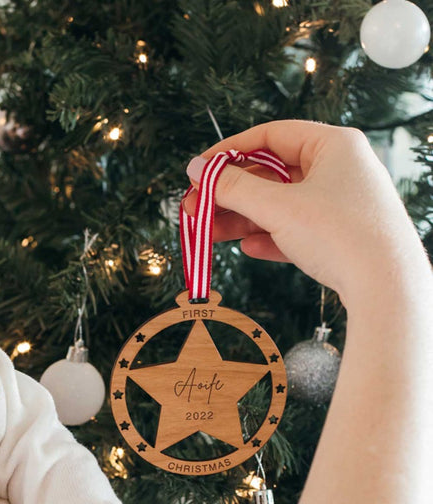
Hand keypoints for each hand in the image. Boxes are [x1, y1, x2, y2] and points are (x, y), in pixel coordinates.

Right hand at [183, 120, 422, 303]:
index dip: (229, 152)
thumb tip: (196, 169)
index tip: (199, 170)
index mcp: (332, 146)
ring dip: (242, 219)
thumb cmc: (340, 234)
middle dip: (230, 195)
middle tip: (196, 209)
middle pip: (270, 174)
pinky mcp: (340, 235)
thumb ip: (233, 187)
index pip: (270, 135)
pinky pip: (295, 229)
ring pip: (279, 205)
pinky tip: (248, 248)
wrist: (387, 288)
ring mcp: (340, 204)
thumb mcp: (278, 207)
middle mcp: (339, 169)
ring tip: (209, 234)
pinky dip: (269, 237)